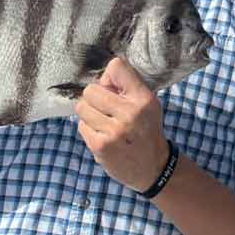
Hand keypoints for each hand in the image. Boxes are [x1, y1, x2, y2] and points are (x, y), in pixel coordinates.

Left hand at [75, 57, 169, 190]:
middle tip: (105, 108)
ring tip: (103, 122)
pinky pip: (81, 126)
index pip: (116, 67)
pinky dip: (89, 129)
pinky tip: (102, 135)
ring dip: (89, 114)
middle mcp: (129, 112)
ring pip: (82, 107)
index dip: (108, 76)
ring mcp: (114, 130)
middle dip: (94, 98)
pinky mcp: (100, 146)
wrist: (153, 167)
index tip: (113, 89)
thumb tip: (100, 77)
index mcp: (143, 98)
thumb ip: (127, 87)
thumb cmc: (146, 130)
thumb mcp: (148, 104)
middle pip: (91, 89)